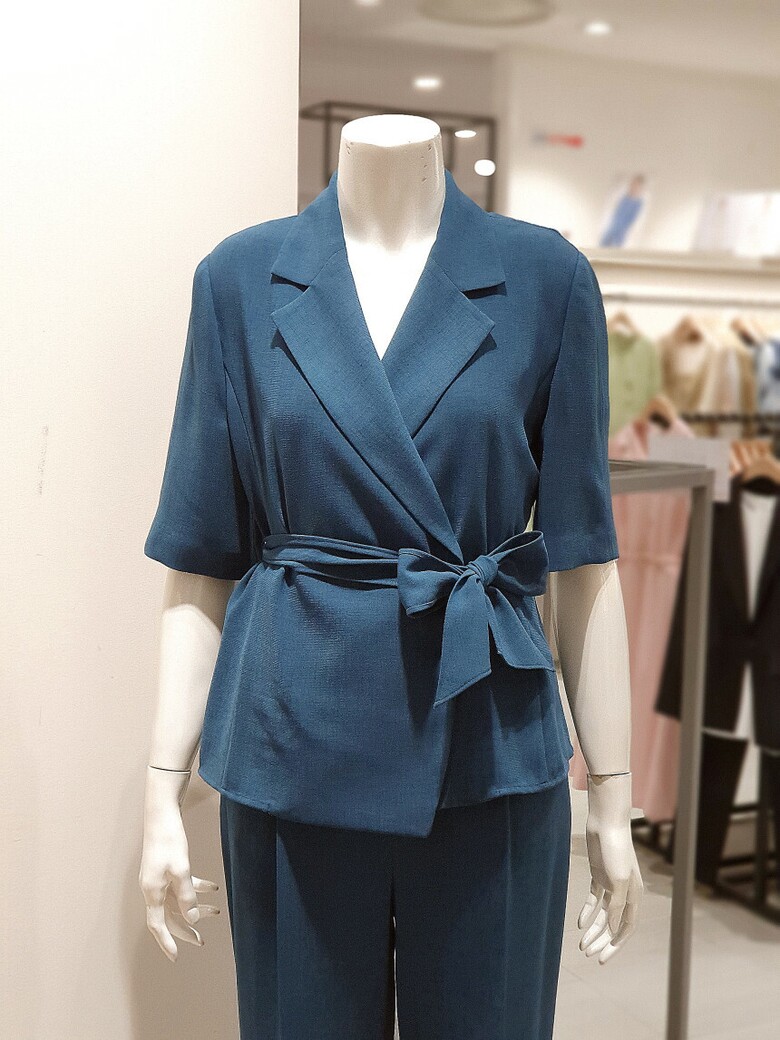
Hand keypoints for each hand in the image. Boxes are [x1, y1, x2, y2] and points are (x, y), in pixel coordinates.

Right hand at [138, 765, 220, 961]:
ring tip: (215, 913)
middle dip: (186, 929)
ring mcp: (158, 878)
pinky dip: (196, 888)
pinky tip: (213, 888)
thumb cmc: (169, 840)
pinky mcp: (166, 867)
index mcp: (152, 892)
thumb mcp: (181, 869)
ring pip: (177, 901)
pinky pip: (181, 885)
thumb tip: (191, 918)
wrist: (161, 813)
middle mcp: (153, 888)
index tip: (176, 958)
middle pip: (169, 916)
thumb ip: (186, 895)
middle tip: (201, 941)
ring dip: (195, 907)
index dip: (167, 943)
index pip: (158, 925)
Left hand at [578, 773, 642, 963]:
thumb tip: (615, 929)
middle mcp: (625, 893)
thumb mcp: (618, 881)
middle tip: (588, 954)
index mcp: (635, 896)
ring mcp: (611, 884)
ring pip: (603, 914)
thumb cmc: (616, 850)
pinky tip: (579, 923)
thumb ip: (617, 906)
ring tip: (581, 944)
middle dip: (602, 941)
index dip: (615, 944)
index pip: (626, 928)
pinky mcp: (599, 875)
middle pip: (614, 924)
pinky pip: (594, 899)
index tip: (602, 958)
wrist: (606, 823)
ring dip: (593, 929)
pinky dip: (587, 912)